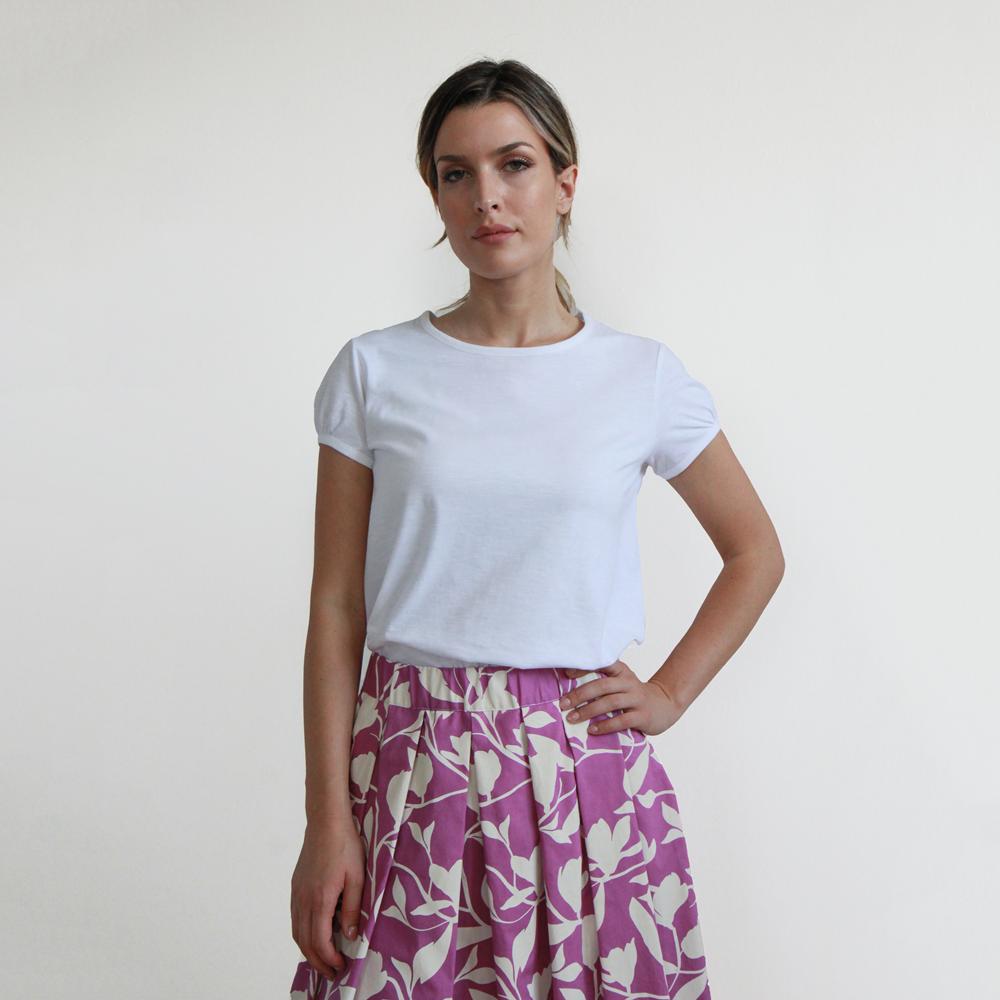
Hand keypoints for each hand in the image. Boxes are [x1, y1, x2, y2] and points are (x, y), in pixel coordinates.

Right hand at [290, 818, 366, 979]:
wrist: (326, 822)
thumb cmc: (346, 846)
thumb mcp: (358, 877)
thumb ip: (353, 909)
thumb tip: (350, 936)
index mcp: (320, 899)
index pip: (320, 941)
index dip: (329, 959)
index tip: (341, 966)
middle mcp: (304, 900)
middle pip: (305, 942)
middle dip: (318, 962)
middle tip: (333, 973)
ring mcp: (297, 894)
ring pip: (297, 932)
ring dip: (308, 951)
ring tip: (323, 960)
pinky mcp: (295, 887)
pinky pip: (295, 919)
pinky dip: (302, 934)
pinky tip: (313, 936)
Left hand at [560, 660, 684, 737]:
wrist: (665, 705)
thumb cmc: (633, 695)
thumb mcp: (620, 683)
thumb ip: (601, 683)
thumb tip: (569, 692)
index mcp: (621, 671)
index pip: (602, 663)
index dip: (584, 667)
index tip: (566, 674)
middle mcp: (629, 682)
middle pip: (602, 685)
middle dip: (580, 694)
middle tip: (563, 704)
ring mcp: (637, 698)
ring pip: (610, 702)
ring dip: (588, 711)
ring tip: (572, 718)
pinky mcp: (643, 715)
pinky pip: (622, 720)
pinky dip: (605, 726)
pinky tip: (592, 730)